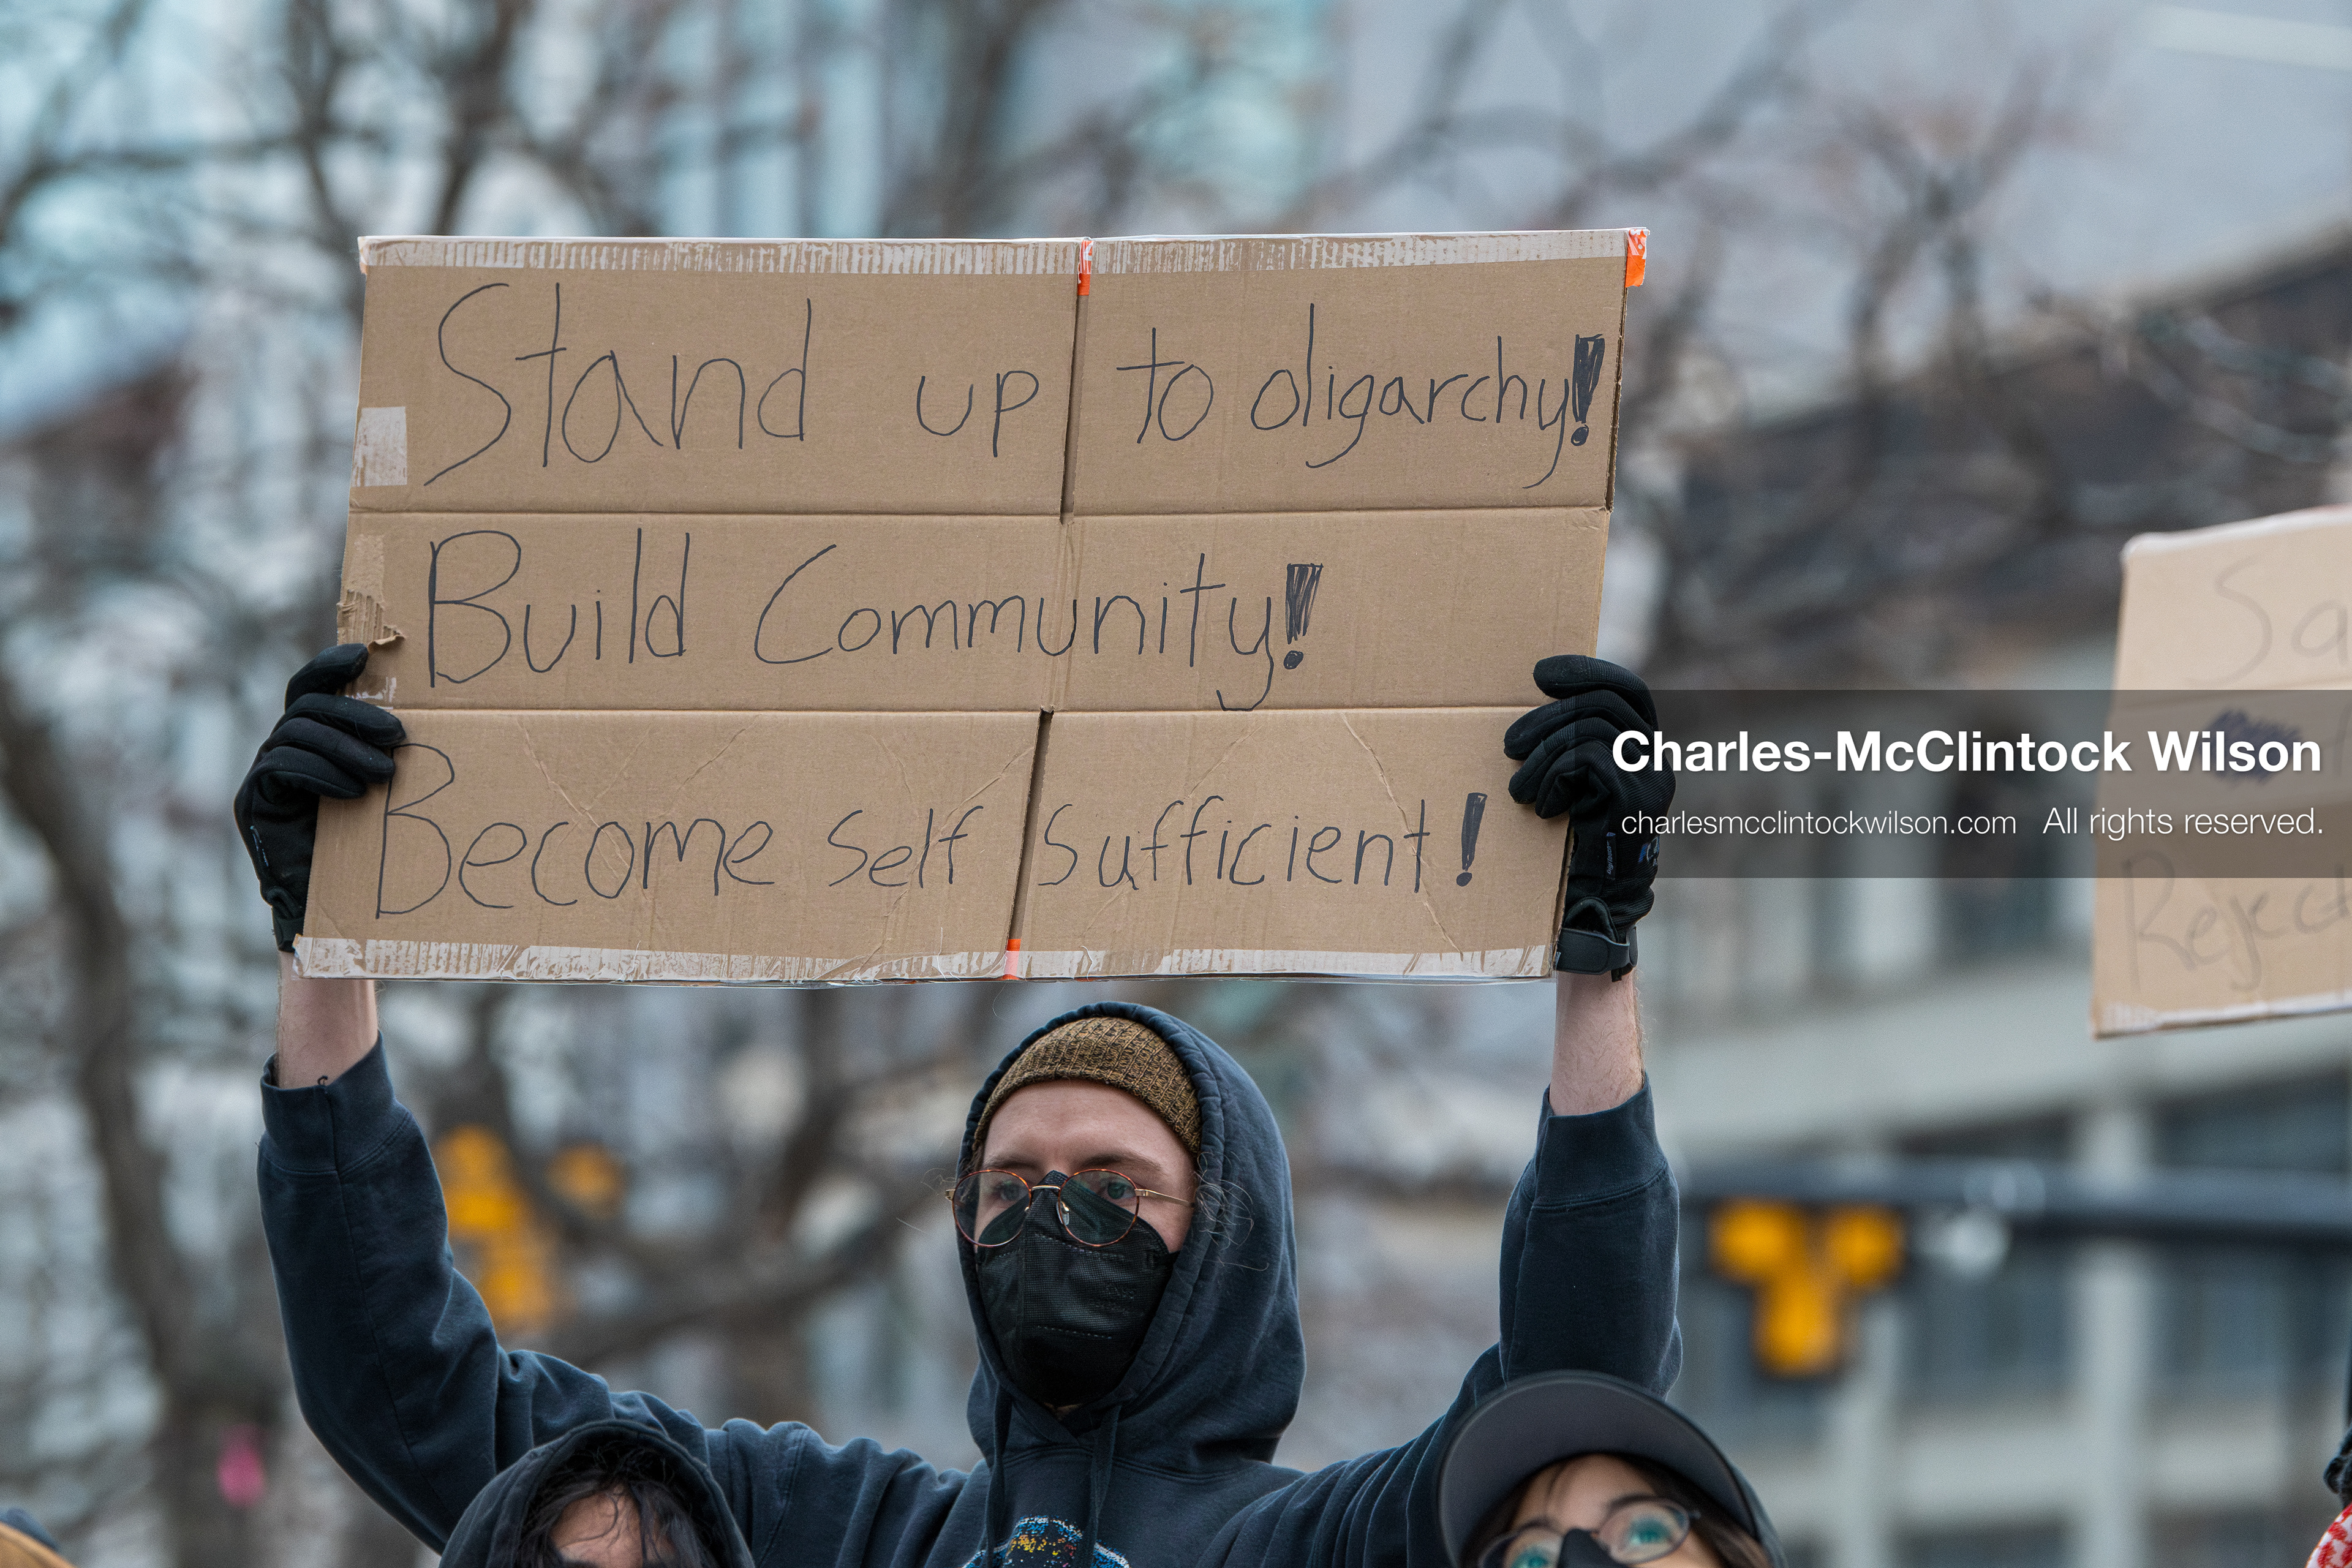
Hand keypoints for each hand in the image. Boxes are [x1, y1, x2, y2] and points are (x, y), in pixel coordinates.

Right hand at [234, 645, 403, 951]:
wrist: (331, 904)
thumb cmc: (368, 843)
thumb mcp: (379, 787)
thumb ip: (383, 752)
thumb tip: (434, 719)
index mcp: (309, 737)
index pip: (309, 686)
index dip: (329, 665)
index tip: (362, 656)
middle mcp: (278, 747)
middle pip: (306, 706)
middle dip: (354, 714)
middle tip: (398, 735)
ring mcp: (261, 772)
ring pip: (296, 733)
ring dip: (345, 748)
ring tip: (385, 774)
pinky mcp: (252, 800)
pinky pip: (280, 767)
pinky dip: (320, 774)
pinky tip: (353, 793)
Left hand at [1503, 655, 1672, 977]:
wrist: (1592, 907)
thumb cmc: (1572, 846)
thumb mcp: (1571, 783)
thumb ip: (1570, 745)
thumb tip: (1537, 702)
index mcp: (1642, 749)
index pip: (1625, 687)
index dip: (1585, 670)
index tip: (1539, 673)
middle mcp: (1656, 759)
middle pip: (1604, 701)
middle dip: (1548, 715)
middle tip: (1509, 743)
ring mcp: (1652, 779)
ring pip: (1592, 728)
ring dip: (1542, 755)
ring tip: (1518, 789)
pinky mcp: (1637, 801)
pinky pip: (1589, 759)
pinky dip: (1554, 778)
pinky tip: (1542, 807)